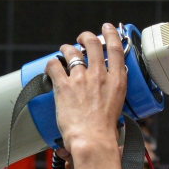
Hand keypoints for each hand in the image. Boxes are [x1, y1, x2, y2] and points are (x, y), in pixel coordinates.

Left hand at [43, 25, 128, 156]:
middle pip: (92, 44)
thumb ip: (113, 94)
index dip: (111, 34)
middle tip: (81, 38)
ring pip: (71, 52)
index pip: (116, 49)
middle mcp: (100, 75)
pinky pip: (54, 65)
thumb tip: (107, 94)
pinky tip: (50, 66)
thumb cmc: (105, 131)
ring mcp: (81, 79)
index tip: (107, 28)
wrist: (93, 140)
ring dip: (66, 49)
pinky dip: (50, 63)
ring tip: (64, 51)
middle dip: (85, 37)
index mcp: (117, 80)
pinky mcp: (64, 86)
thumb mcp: (118, 106)